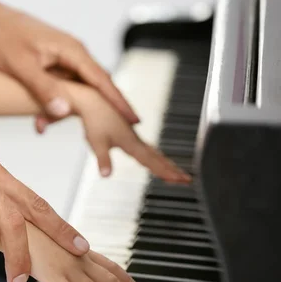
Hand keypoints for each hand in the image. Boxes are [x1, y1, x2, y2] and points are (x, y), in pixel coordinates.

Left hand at [0, 0, 138, 128]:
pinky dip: (53, 104)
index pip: (103, 80)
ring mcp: (64, 59)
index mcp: (72, 51)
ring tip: (42, 125)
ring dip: (64, 111)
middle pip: (94, 88)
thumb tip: (64, 111)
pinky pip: (62, 88)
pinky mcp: (53, 65)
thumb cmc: (3, 36)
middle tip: (102, 134)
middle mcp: (73, 54)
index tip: (133, 120)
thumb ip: (44, 88)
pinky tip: (38, 118)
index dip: (119, 102)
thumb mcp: (21, 66)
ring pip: (75, 91)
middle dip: (96, 112)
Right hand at [25, 222, 141, 281]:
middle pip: (109, 279)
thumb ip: (70, 253)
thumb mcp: (59, 242)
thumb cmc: (35, 233)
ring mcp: (67, 267)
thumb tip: (79, 262)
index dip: (127, 279)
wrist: (18, 225)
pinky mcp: (52, 274)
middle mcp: (79, 258)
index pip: (111, 266)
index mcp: (81, 251)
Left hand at [68, 82, 189, 181]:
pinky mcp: (129, 134)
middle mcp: (135, 140)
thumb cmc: (94, 119)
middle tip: (187, 180)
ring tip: (177, 173)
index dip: (166, 172)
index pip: (152, 162)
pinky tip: (155, 159)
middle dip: (172, 170)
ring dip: (166, 163)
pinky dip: (155, 156)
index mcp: (130, 143)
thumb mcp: (96, 143)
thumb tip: (105, 174)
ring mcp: (134, 137)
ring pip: (154, 153)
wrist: (93, 101)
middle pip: (158, 158)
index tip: (180, 180)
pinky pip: (147, 148)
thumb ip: (103, 160)